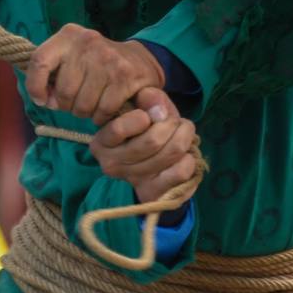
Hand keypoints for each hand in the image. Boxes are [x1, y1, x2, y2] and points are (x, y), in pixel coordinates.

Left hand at [26, 24, 164, 124]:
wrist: (140, 59)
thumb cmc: (97, 63)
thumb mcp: (72, 56)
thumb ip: (52, 72)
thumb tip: (44, 99)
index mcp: (68, 36)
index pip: (39, 61)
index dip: (35, 86)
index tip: (42, 100)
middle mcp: (87, 43)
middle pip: (63, 91)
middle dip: (67, 105)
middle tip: (77, 101)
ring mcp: (108, 58)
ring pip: (82, 105)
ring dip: (85, 112)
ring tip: (92, 103)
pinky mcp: (124, 76)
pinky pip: (103, 110)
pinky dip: (101, 117)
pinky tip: (105, 110)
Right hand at [91, 87, 198, 204]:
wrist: (155, 161)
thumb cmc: (148, 127)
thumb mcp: (145, 106)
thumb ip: (148, 99)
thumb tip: (158, 108)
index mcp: (102, 142)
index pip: (119, 129)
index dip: (144, 117)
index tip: (152, 114)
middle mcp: (112, 165)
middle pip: (153, 141)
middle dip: (172, 123)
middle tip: (175, 121)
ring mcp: (133, 182)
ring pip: (171, 153)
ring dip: (185, 137)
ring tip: (183, 133)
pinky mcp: (154, 194)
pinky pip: (181, 172)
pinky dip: (190, 158)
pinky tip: (185, 155)